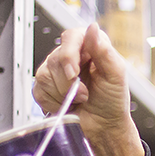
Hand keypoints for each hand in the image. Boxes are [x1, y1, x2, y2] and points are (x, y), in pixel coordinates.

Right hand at [33, 23, 143, 155]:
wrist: (104, 127)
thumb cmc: (113, 101)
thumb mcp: (116, 75)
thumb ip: (104, 51)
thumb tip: (92, 29)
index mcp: (91, 47)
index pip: (71, 37)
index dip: (69, 54)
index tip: (73, 73)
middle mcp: (72, 56)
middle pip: (55, 59)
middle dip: (69, 83)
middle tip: (86, 94)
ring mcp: (56, 71)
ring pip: (44, 76)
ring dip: (63, 94)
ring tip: (80, 99)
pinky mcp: (45, 87)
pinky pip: (38, 91)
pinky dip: (54, 102)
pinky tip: (68, 104)